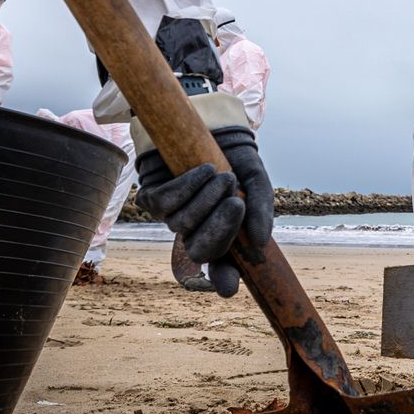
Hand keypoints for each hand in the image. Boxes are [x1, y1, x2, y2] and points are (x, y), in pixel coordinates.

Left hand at [136, 126, 274, 297]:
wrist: (211, 126)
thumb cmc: (235, 159)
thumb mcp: (257, 182)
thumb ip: (262, 210)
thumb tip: (260, 242)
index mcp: (222, 234)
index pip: (220, 268)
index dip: (223, 281)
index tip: (228, 288)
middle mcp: (194, 231)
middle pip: (199, 250)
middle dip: (218, 229)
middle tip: (236, 202)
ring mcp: (171, 216)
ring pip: (181, 224)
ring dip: (205, 198)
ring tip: (224, 176)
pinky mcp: (151, 198)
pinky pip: (162, 203)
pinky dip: (186, 185)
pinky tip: (203, 169)